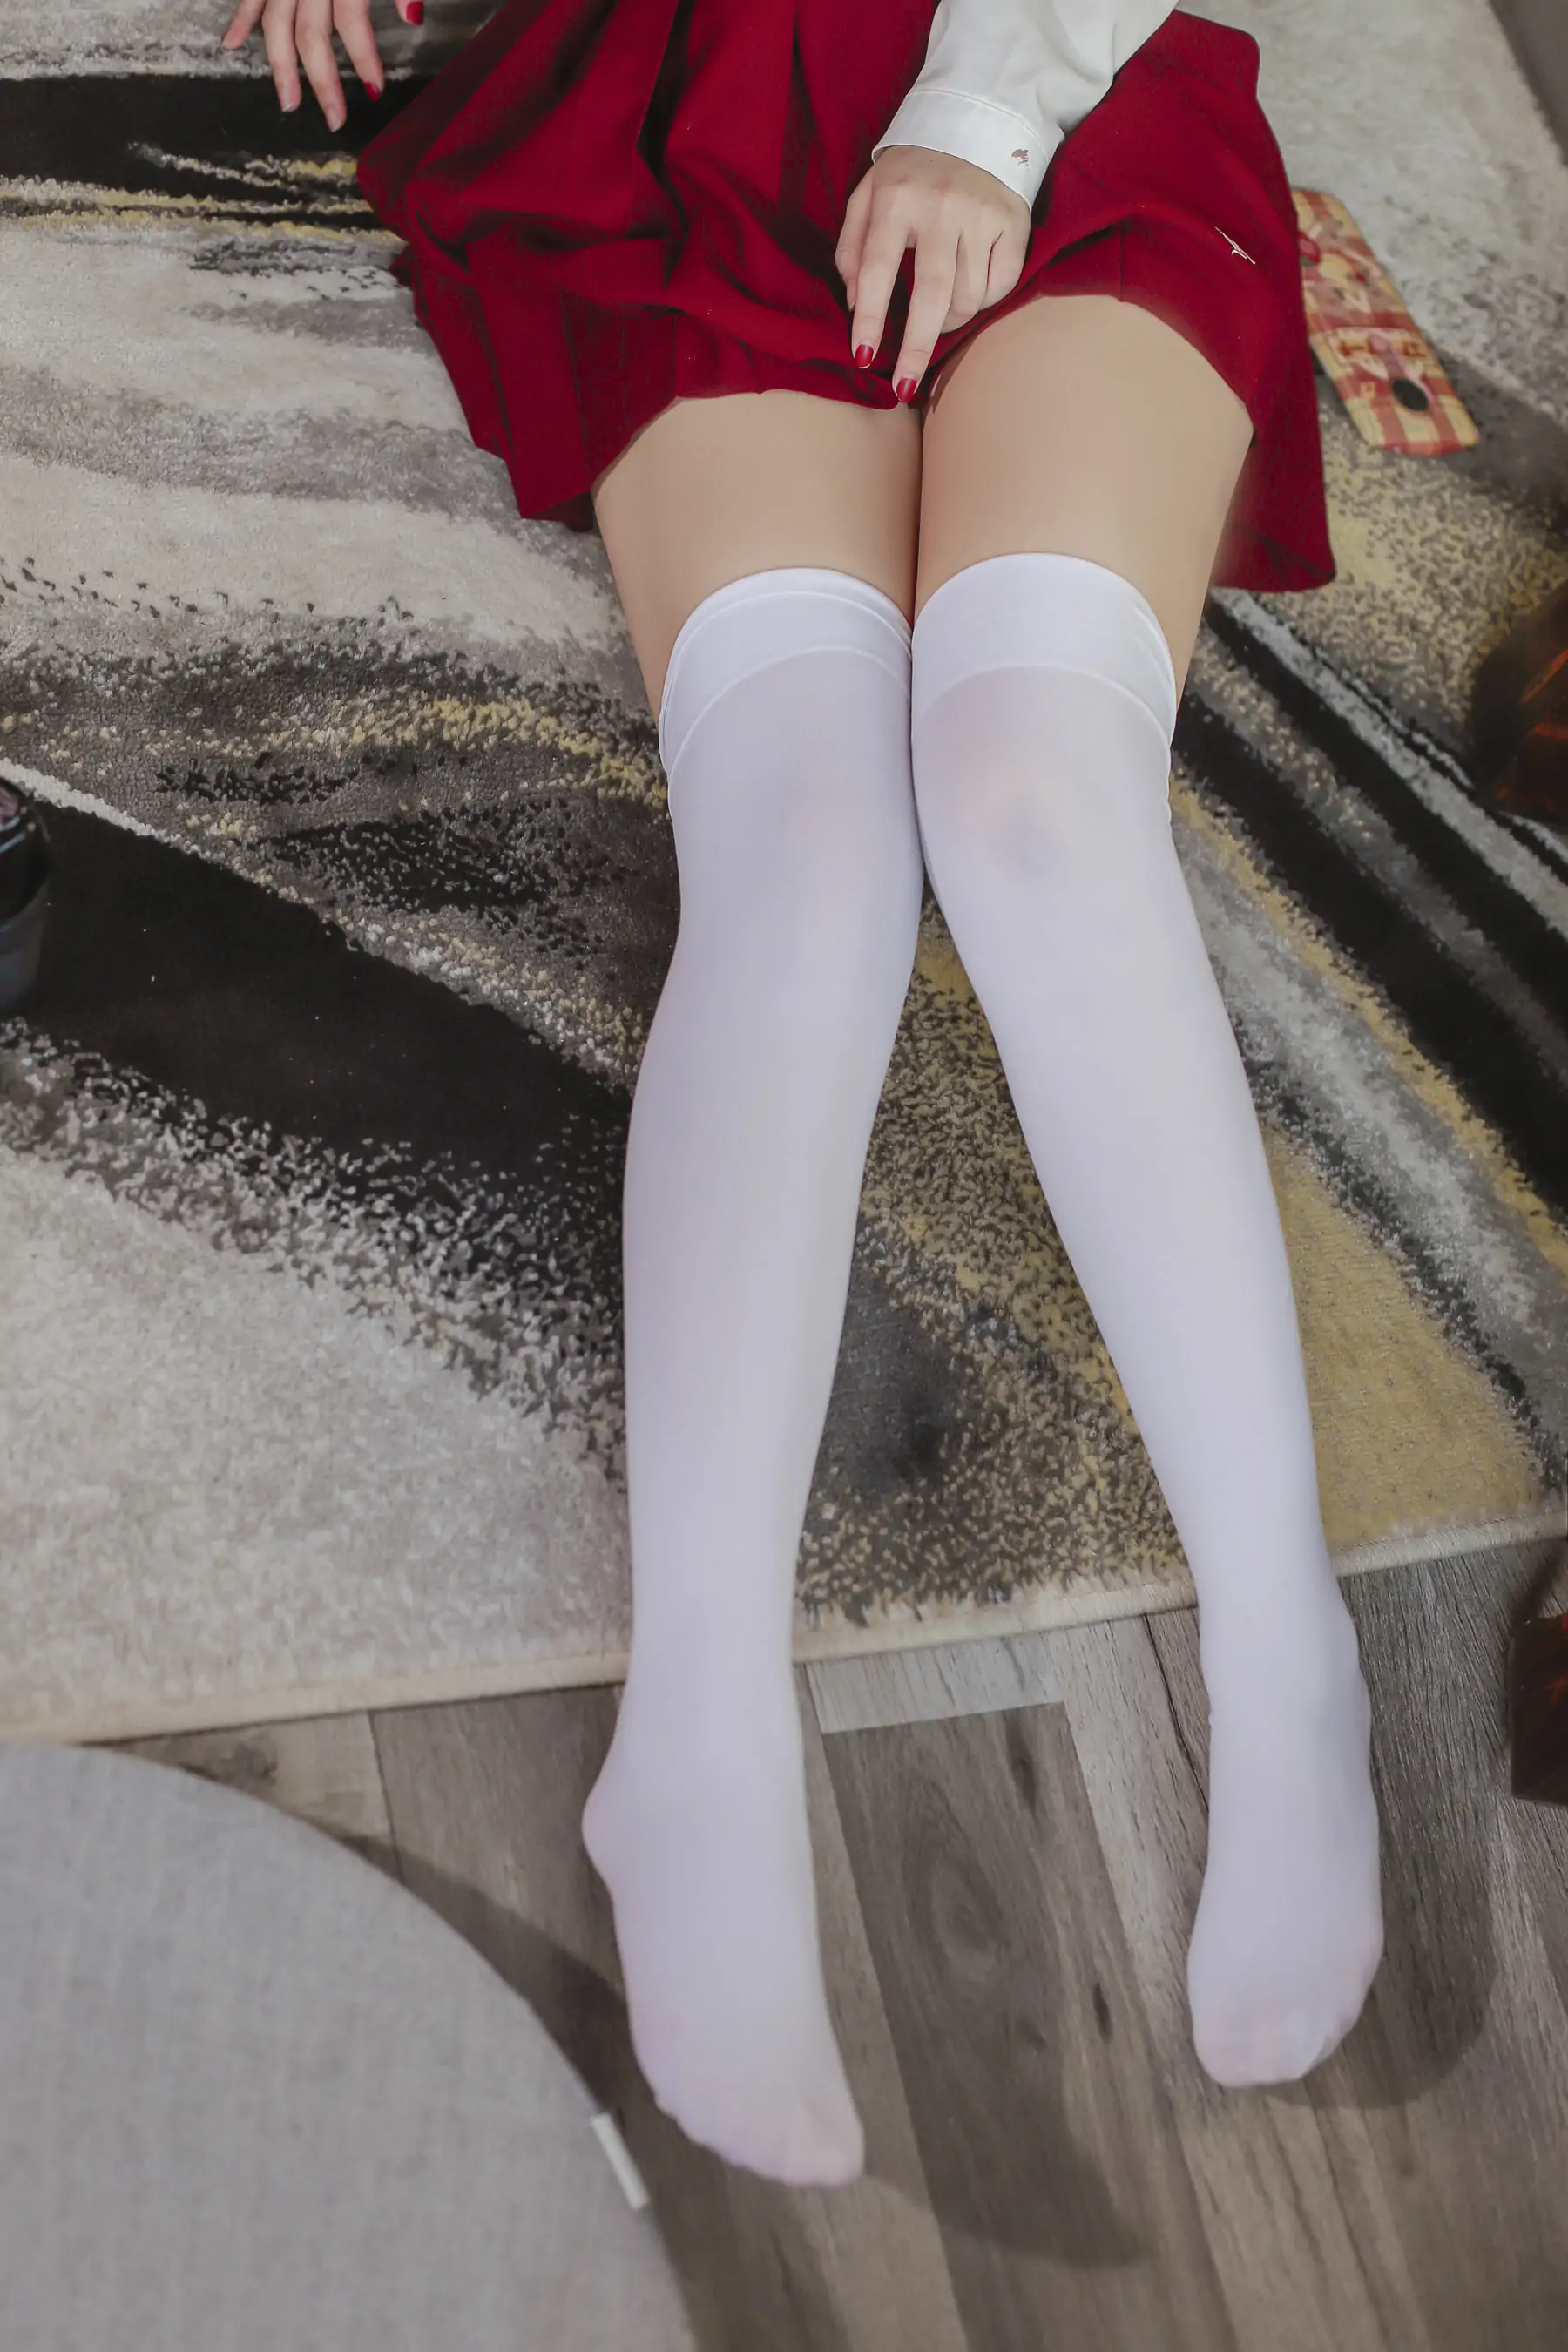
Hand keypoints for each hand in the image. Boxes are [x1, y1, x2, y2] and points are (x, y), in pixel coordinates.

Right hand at [220, 0, 423, 131]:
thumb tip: (413, 19)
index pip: (351, 22)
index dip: (364, 59)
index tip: (376, 91)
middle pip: (310, 33)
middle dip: (321, 79)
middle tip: (333, 119)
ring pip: (274, 21)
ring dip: (279, 64)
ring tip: (287, 101)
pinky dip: (241, 17)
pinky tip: (232, 44)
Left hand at [835, 145, 1031, 399]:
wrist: (973, 122)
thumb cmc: (910, 173)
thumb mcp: (867, 195)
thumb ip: (853, 247)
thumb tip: (857, 304)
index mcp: (895, 199)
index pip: (878, 270)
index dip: (871, 320)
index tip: (864, 358)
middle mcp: (940, 207)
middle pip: (931, 296)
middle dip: (916, 348)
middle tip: (905, 387)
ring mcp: (980, 214)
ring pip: (967, 298)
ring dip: (949, 320)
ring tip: (937, 312)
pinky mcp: (1013, 221)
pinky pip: (1000, 285)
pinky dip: (983, 300)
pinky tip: (970, 289)